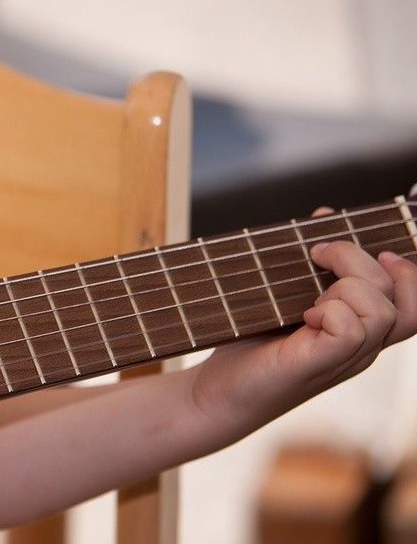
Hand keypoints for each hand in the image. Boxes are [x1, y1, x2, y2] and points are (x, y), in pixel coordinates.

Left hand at [187, 208, 416, 433]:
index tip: (374, 252)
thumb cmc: (246, 344)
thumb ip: (308, 263)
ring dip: (346, 287)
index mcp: (360, 330)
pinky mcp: (317, 365)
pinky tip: (305, 315)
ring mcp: (343, 359)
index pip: (413, 304)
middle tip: (317, 255)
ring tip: (309, 296)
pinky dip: (332, 311)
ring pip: (383, 313)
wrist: (213, 394)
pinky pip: (352, 331)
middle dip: (361, 261)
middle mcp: (361, 347)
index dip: (407, 273)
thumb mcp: (281, 295)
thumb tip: (325, 216)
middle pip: (403, 300)